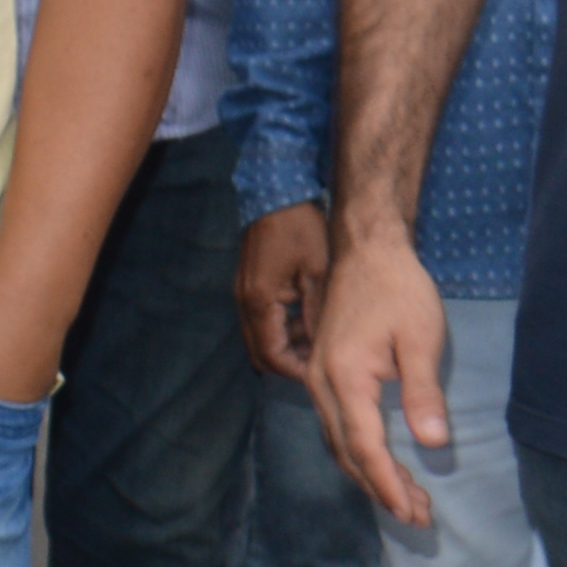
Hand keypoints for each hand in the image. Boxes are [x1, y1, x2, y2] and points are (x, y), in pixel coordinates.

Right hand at [233, 203, 331, 385]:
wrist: (278, 194)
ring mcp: (243, 293)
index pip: (271, 355)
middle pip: (261, 352)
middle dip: (288, 361)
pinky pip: (261, 318)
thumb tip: (323, 347)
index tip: (319, 372)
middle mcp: (245, 302)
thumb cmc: (301, 228)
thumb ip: (317, 313)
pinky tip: (306, 318)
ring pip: (260, 336)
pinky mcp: (249, 285)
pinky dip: (281, 326)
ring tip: (318, 338)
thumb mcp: (317, 271)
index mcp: (260, 302)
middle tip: (319, 360)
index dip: (295, 370)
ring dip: (286, 343)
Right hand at [307, 213, 450, 531]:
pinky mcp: (325, 374)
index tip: (412, 511)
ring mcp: (319, 380)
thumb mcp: (421, 338)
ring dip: (370, 475)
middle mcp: (322, 385)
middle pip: (348, 454)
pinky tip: (382, 464)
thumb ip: (423, 393)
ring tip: (407, 500)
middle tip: (418, 517)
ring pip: (340, 443)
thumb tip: (433, 442)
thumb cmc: (398, 289)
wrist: (367, 251)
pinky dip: (360, 453)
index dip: (388, 484)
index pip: (366, 448)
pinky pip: (338, 427)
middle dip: (382, 489)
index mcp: (345, 379)